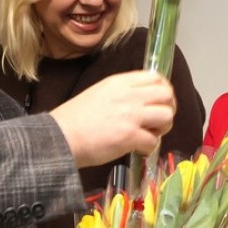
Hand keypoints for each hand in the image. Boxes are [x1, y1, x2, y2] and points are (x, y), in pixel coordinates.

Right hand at [50, 70, 175, 166]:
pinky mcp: (129, 135)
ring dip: (162, 128)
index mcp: (120, 82)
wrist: (60, 137)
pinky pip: (154, 141)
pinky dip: (148, 148)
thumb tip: (143, 101)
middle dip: (167, 109)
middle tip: (157, 122)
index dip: (163, 91)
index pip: (156, 78)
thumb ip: (122, 93)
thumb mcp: (100, 93)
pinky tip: (137, 149)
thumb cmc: (75, 119)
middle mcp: (128, 95)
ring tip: (148, 135)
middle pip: (167, 95)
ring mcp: (130, 115)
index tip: (158, 103)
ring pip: (167, 116)